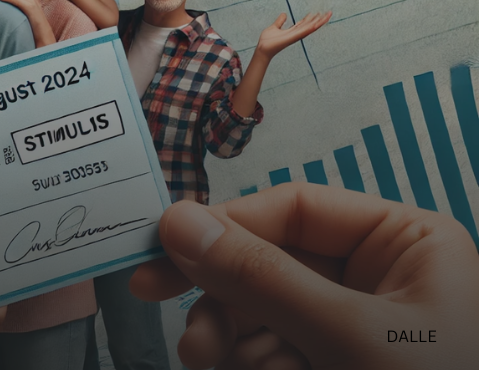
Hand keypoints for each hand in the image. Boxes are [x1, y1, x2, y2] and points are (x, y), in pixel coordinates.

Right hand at [130, 183, 478, 369]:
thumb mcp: (349, 337)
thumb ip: (261, 277)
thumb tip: (177, 222)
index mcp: (404, 244)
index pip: (294, 209)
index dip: (224, 224)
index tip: (160, 246)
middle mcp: (377, 279)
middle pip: (266, 262)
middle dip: (220, 297)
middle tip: (162, 308)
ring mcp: (353, 329)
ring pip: (258, 313)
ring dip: (224, 338)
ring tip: (205, 360)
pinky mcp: (334, 367)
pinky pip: (269, 351)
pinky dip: (245, 363)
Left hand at [254, 11, 330, 59]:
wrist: (262, 49)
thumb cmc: (267, 41)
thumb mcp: (274, 27)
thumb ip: (280, 21)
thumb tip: (284, 14)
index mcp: (293, 31)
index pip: (304, 23)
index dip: (311, 18)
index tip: (317, 12)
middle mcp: (297, 33)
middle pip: (311, 25)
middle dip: (320, 19)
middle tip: (329, 12)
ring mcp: (296, 35)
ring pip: (311, 27)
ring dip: (320, 21)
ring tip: (328, 15)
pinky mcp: (293, 37)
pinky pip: (305, 31)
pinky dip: (312, 27)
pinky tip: (319, 22)